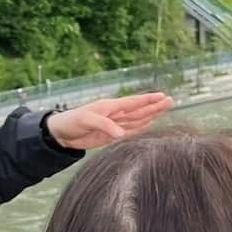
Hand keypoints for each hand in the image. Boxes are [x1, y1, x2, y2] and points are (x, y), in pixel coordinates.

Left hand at [47, 92, 173, 149]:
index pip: (133, 102)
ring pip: (137, 119)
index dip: (148, 99)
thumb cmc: (71, 122)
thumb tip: (121, 134)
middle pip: (139, 110)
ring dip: (151, 115)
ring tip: (165, 109)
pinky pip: (130, 131)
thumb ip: (104, 125)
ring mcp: (114, 125)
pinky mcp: (111, 135)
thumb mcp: (86, 121)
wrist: (61, 134)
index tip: (162, 96)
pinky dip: (141, 127)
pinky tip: (150, 123)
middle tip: (171, 101)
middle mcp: (115, 114)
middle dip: (154, 106)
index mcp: (110, 107)